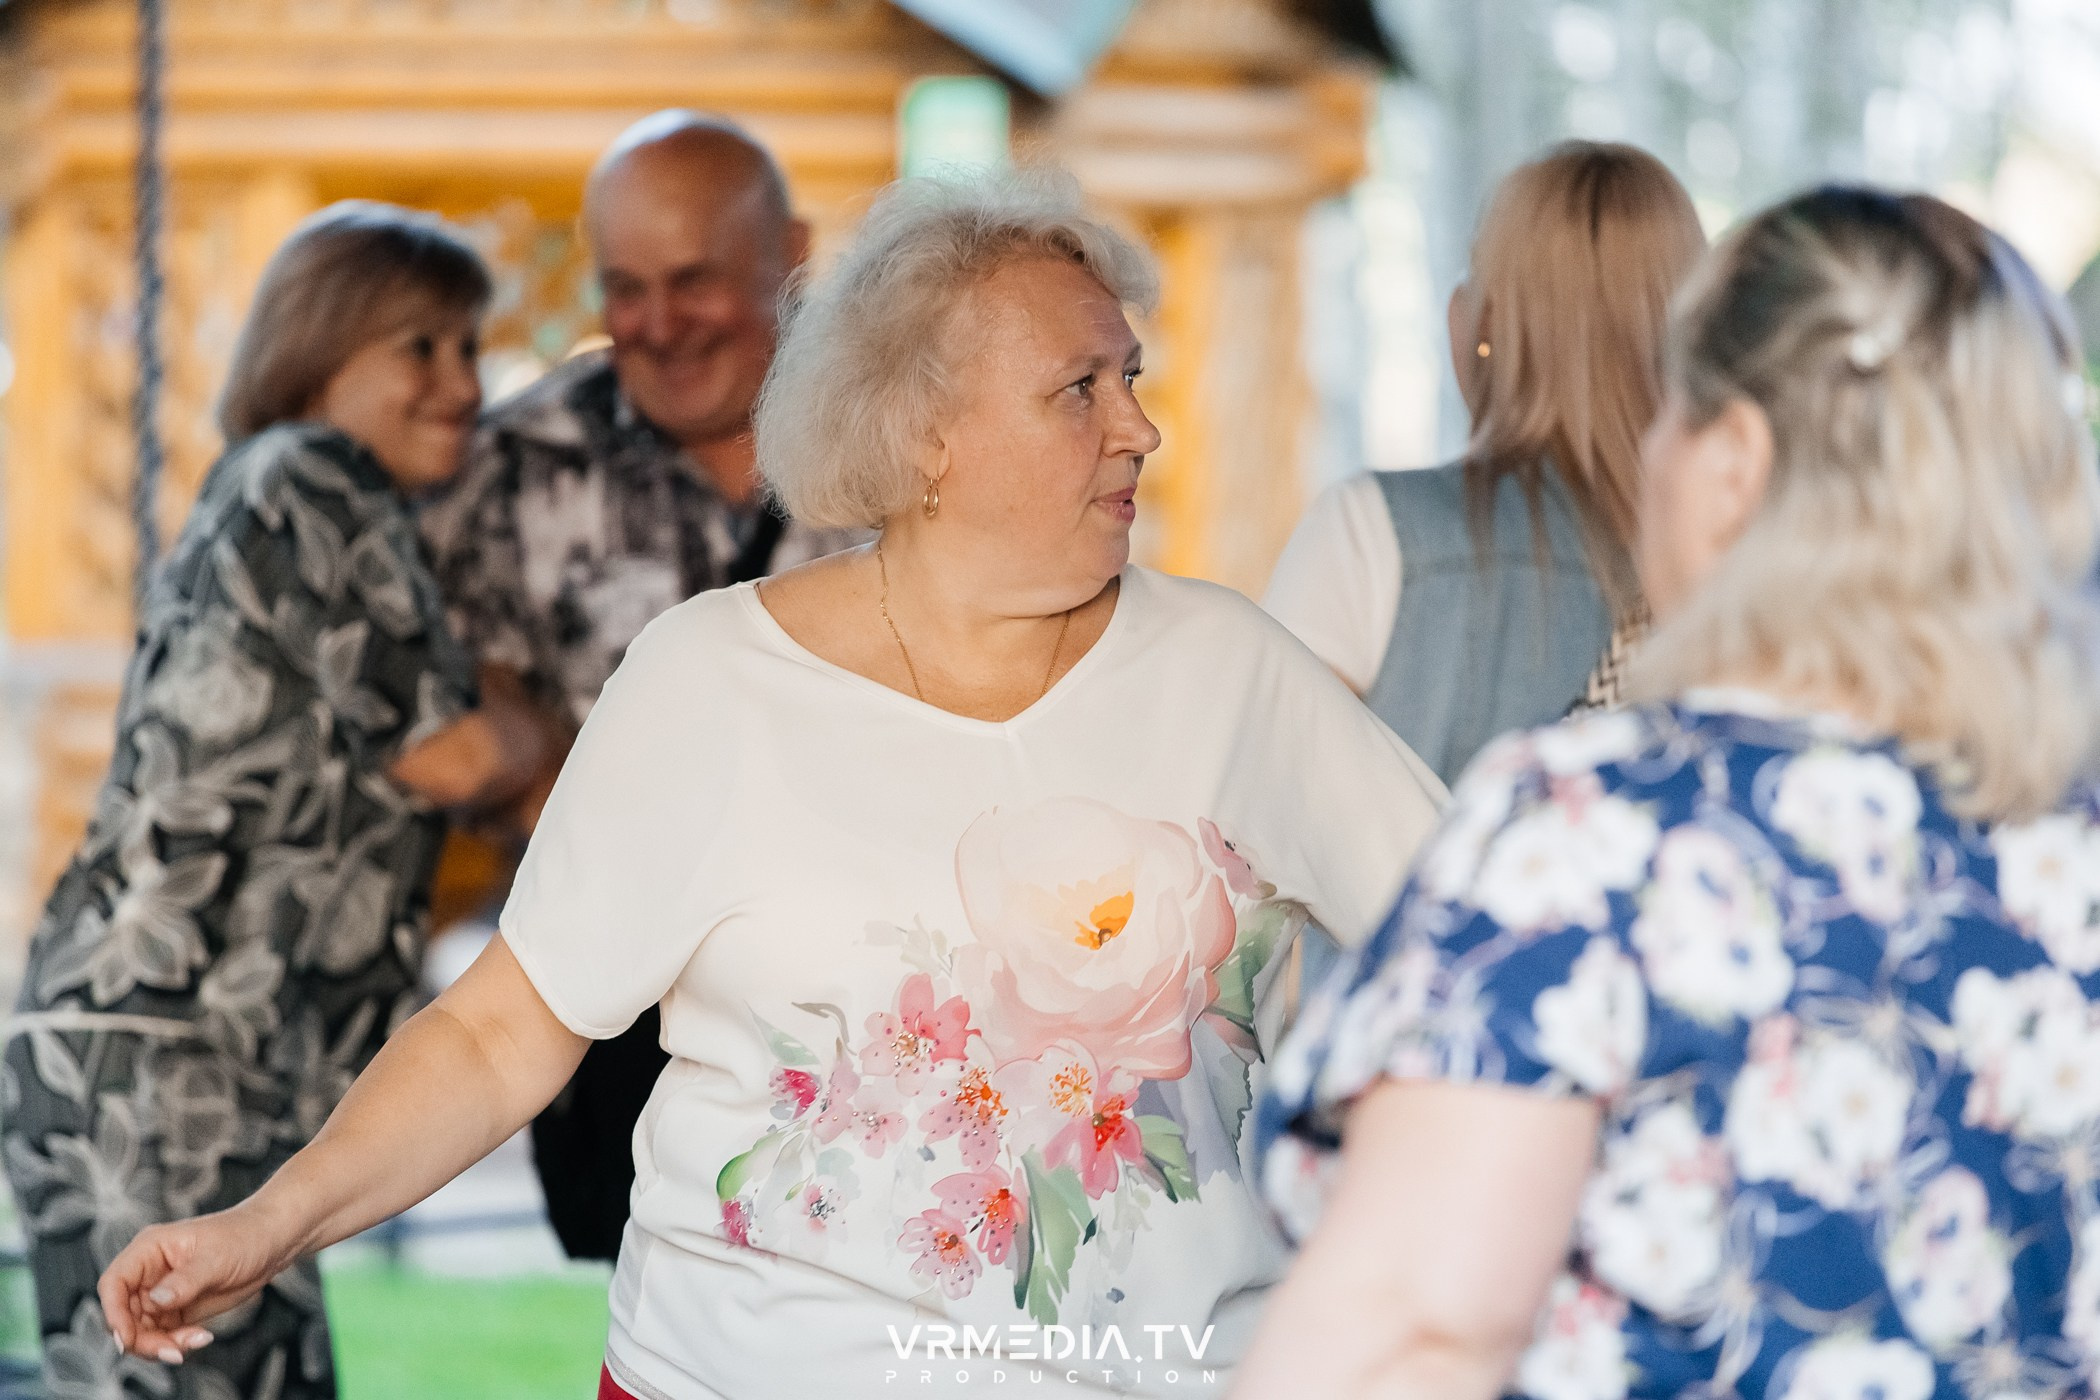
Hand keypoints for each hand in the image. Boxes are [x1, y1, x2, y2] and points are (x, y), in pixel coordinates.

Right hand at [99, 1202, 297, 1362]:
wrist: (273, 1241)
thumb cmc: (245, 1236)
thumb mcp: (216, 1259)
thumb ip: (184, 1281)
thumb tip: (154, 1300)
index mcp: (149, 1249)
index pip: (114, 1284)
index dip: (113, 1314)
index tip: (126, 1339)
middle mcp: (149, 1272)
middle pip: (124, 1315)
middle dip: (142, 1339)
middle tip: (173, 1352)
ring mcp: (161, 1292)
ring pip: (141, 1330)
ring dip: (161, 1345)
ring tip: (195, 1342)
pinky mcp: (176, 1309)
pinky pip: (163, 1335)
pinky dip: (176, 1343)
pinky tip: (202, 1339)